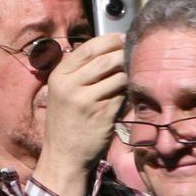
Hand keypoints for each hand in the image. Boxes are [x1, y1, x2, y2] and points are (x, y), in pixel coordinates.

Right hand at [32, 35, 127, 195]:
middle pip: (104, 59)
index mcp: (59, 75)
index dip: (109, 41)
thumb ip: (79, 72)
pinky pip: (122, 94)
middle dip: (123, 53)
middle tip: (135, 52)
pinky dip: (129, 90)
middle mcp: (69, 85)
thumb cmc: (67, 122)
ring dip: (129, 71)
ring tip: (136, 70)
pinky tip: (132, 89)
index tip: (122, 39)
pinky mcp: (101, 114)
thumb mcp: (63, 92)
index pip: (88, 48)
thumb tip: (107, 49)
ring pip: (116, 75)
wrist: (64, 156)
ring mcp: (85, 100)